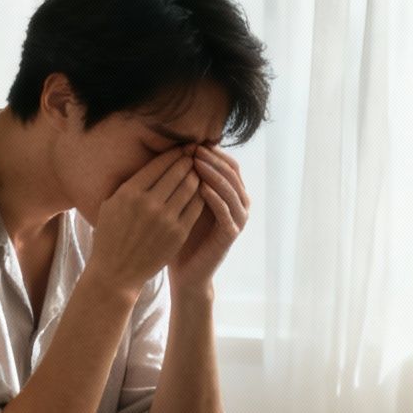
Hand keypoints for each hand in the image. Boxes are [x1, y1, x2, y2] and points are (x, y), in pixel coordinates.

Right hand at [89, 146, 205, 295]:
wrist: (116, 273)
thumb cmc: (110, 237)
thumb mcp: (109, 205)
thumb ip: (127, 184)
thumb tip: (146, 164)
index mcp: (129, 193)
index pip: (159, 164)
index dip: (174, 153)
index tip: (182, 148)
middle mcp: (149, 203)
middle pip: (178, 172)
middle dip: (189, 160)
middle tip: (196, 154)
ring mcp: (166, 219)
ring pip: (190, 187)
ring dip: (197, 175)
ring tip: (199, 171)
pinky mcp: (178, 233)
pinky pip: (196, 207)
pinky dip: (201, 195)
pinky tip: (202, 191)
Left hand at [168, 145, 249, 289]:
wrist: (185, 271)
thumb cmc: (179, 234)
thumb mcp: (181, 202)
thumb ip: (184, 180)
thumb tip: (174, 147)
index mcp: (228, 193)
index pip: (225, 163)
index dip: (210, 151)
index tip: (189, 141)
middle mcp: (238, 203)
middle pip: (231, 172)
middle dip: (212, 158)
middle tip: (194, 147)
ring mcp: (237, 218)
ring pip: (231, 189)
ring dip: (214, 174)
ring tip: (197, 162)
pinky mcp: (231, 234)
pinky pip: (226, 211)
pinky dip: (216, 197)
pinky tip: (201, 188)